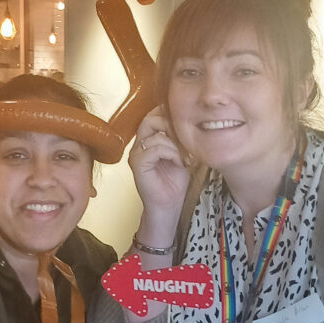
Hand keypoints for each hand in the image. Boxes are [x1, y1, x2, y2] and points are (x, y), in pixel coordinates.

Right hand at [129, 106, 189, 233]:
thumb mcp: (180, 154)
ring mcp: (135, 155)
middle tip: (185, 140)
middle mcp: (138, 145)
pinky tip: (179, 163)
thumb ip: (177, 138)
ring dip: (175, 145)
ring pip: (155, 135)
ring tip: (185, 157)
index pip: (152, 116)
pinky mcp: (138, 165)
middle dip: (171, 126)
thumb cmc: (174, 182)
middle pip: (149, 120)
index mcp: (146, 141)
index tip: (186, 126)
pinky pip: (155, 149)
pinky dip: (171, 153)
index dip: (169, 116)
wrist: (168, 206)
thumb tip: (188, 120)